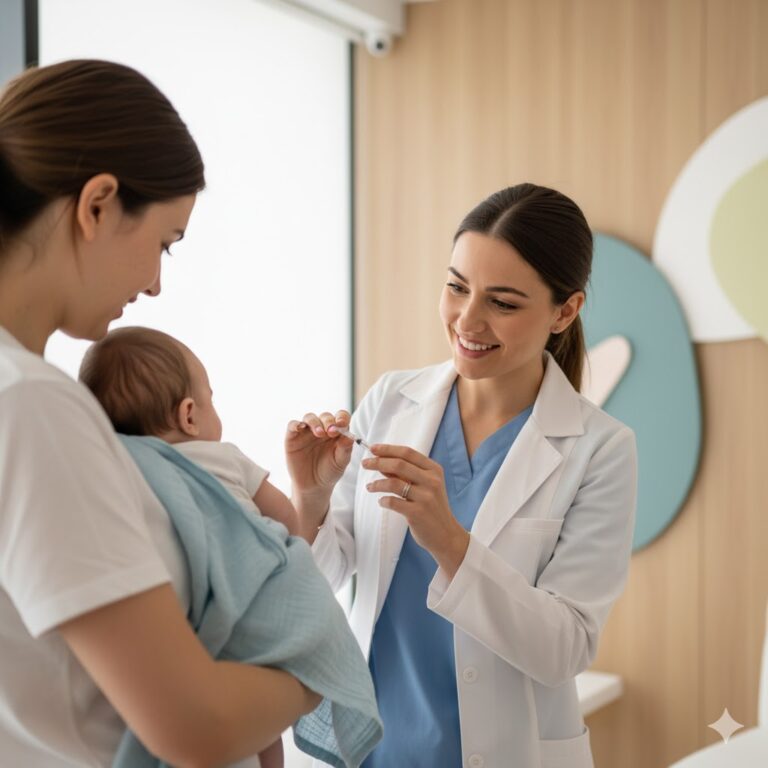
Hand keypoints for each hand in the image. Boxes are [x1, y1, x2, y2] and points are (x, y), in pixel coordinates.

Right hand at [285, 410, 353, 508]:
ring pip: (309, 417)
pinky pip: (292, 425)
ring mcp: (307, 432)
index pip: (341, 417)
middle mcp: (322, 428)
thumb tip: (349, 436)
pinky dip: (295, 424)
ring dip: (315, 422)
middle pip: (325, 416)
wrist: (313, 486)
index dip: (342, 417)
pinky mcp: (293, 437)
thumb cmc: (330, 471)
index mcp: (337, 432)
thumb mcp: (341, 462)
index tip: (342, 424)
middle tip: (331, 431)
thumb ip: (345, 448)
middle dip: (329, 421)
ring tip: (319, 433)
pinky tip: (300, 427)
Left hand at [363, 444, 469, 577]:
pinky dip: (384, 501)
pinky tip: (382, 502)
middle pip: (399, 464)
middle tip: (365, 464)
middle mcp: (431, 481)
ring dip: (377, 484)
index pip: (408, 453)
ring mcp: (426, 497)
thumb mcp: (425, 486)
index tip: (372, 448)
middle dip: (378, 462)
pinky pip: (393, 502)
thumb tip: (382, 462)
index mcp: (434, 470)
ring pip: (393, 483)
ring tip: (369, 487)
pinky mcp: (418, 513)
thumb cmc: (432, 507)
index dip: (388, 449)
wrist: (446, 534)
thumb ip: (406, 473)